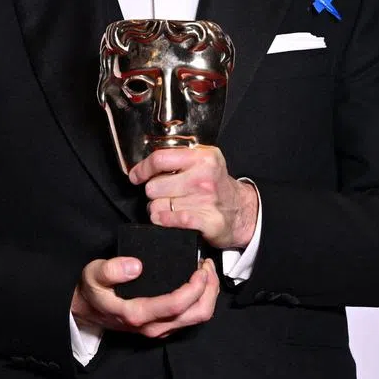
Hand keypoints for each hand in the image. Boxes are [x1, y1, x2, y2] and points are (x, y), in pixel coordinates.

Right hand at [71, 256, 218, 338]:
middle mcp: (152, 327)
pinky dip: (201, 300)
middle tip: (207, 265)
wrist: (86, 309)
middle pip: (196, 315)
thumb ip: (111, 269)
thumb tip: (135, 265)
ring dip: (208, 295)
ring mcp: (159, 329)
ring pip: (197, 318)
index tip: (200, 267)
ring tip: (206, 271)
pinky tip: (198, 282)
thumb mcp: (93, 274)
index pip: (177, 305)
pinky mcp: (163, 327)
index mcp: (137, 314)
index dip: (195, 287)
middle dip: (209, 290)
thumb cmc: (92, 290)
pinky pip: (190, 318)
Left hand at [129, 147, 257, 249]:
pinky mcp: (207, 221)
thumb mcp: (204, 161)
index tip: (136, 176)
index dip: (142, 169)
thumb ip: (179, 158)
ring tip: (170, 207)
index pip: (160, 159)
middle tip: (164, 194)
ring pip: (157, 206)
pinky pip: (170, 220)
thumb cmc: (216, 185)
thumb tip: (145, 165)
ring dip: (158, 209)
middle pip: (154, 186)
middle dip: (153, 193)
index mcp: (202, 157)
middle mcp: (204, 176)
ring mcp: (206, 199)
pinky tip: (168, 218)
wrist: (242, 211)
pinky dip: (164, 221)